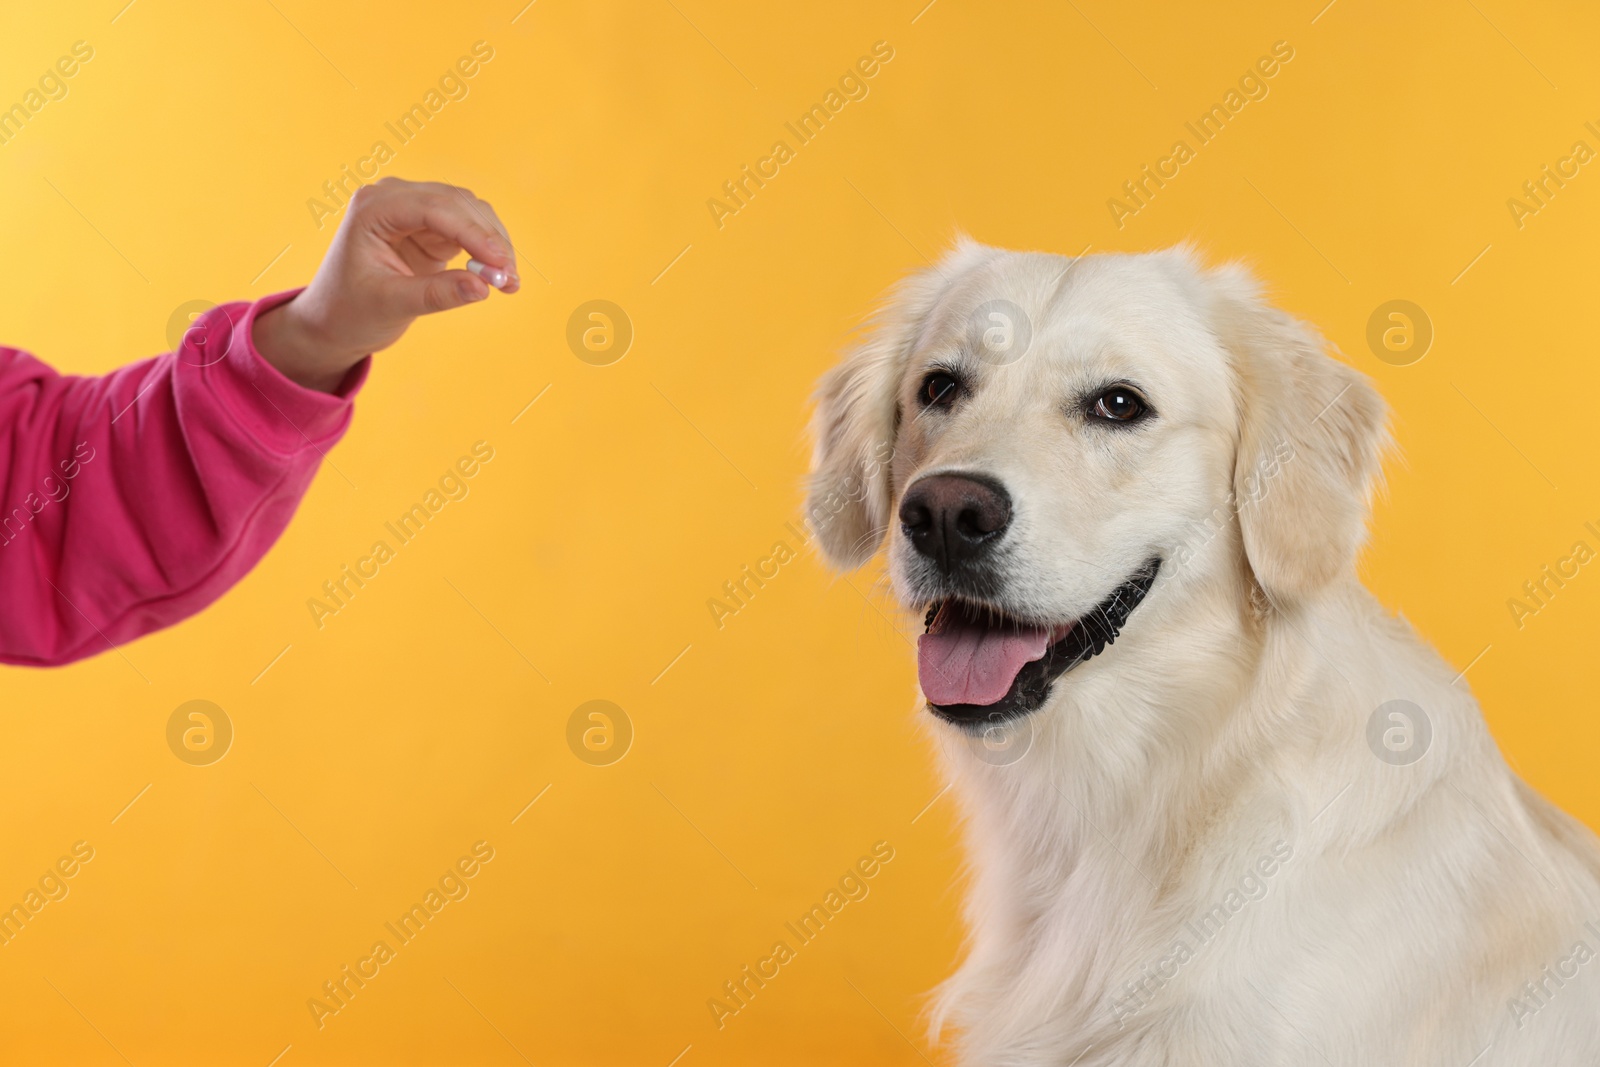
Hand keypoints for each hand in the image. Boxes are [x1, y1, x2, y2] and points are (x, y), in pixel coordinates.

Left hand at [252, 177, 518, 392]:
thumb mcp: (390, 305)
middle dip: (489, 239)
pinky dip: (489, 251)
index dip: (472, 233)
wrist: (333, 321)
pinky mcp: (430, 229)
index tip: (500, 263)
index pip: (433, 208)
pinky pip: (471, 230)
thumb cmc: (349, 311)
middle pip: (457, 204)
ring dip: (494, 244)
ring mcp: (414, 211)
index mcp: (373, 208)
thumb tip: (483, 287)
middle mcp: (394, 199)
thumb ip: (435, 294)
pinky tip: (501, 276)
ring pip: (471, 213)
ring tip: (509, 282)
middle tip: (510, 279)